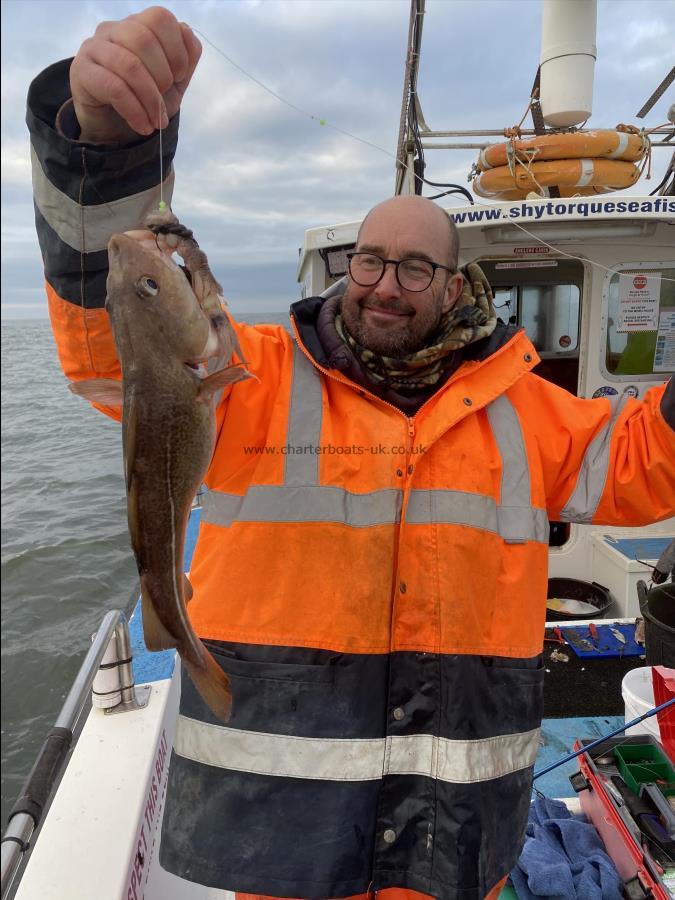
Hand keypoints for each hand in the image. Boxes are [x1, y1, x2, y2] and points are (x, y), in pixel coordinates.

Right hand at [70, 6, 201, 141]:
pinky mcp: (81, 71)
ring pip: (129, 65)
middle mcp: (113, 29)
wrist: (115, 129)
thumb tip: (186, 32)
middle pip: (143, 39)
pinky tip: (142, 126)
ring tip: (156, 121)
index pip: (160, 18)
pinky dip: (134, 111)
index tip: (179, 77)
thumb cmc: (144, 99)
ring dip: (150, 100)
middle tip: (164, 101)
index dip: (177, 51)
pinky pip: (113, 88)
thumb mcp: (175, 82)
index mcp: (137, 25)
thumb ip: (187, 57)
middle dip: (163, 77)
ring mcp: (93, 47)